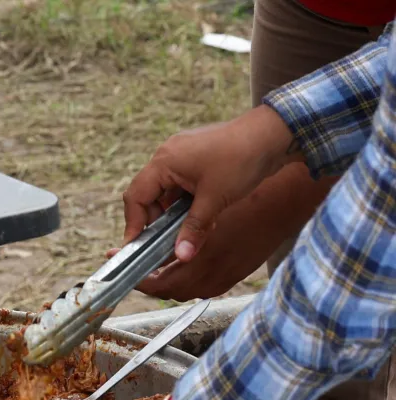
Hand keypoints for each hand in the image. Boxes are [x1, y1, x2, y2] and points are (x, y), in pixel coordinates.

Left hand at [108, 202, 284, 301]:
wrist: (287, 202)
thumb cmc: (244, 201)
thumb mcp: (202, 213)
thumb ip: (175, 234)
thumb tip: (141, 245)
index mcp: (202, 263)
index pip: (158, 285)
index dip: (136, 278)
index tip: (121, 265)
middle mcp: (213, 278)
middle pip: (168, 291)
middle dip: (148, 278)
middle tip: (133, 263)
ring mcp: (226, 280)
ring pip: (183, 289)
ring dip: (166, 278)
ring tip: (152, 260)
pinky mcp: (235, 277)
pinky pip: (201, 286)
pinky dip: (185, 276)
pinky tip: (180, 258)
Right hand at [123, 105, 300, 262]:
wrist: (275, 133)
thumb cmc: (242, 160)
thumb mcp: (214, 200)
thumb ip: (193, 229)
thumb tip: (180, 257)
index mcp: (164, 162)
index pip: (136, 197)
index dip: (134, 224)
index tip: (136, 246)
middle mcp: (168, 155)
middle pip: (148, 194)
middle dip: (154, 221)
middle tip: (163, 242)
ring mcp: (182, 154)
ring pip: (165, 191)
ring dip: (172, 213)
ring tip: (185, 232)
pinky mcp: (197, 157)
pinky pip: (180, 184)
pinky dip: (185, 203)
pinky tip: (200, 216)